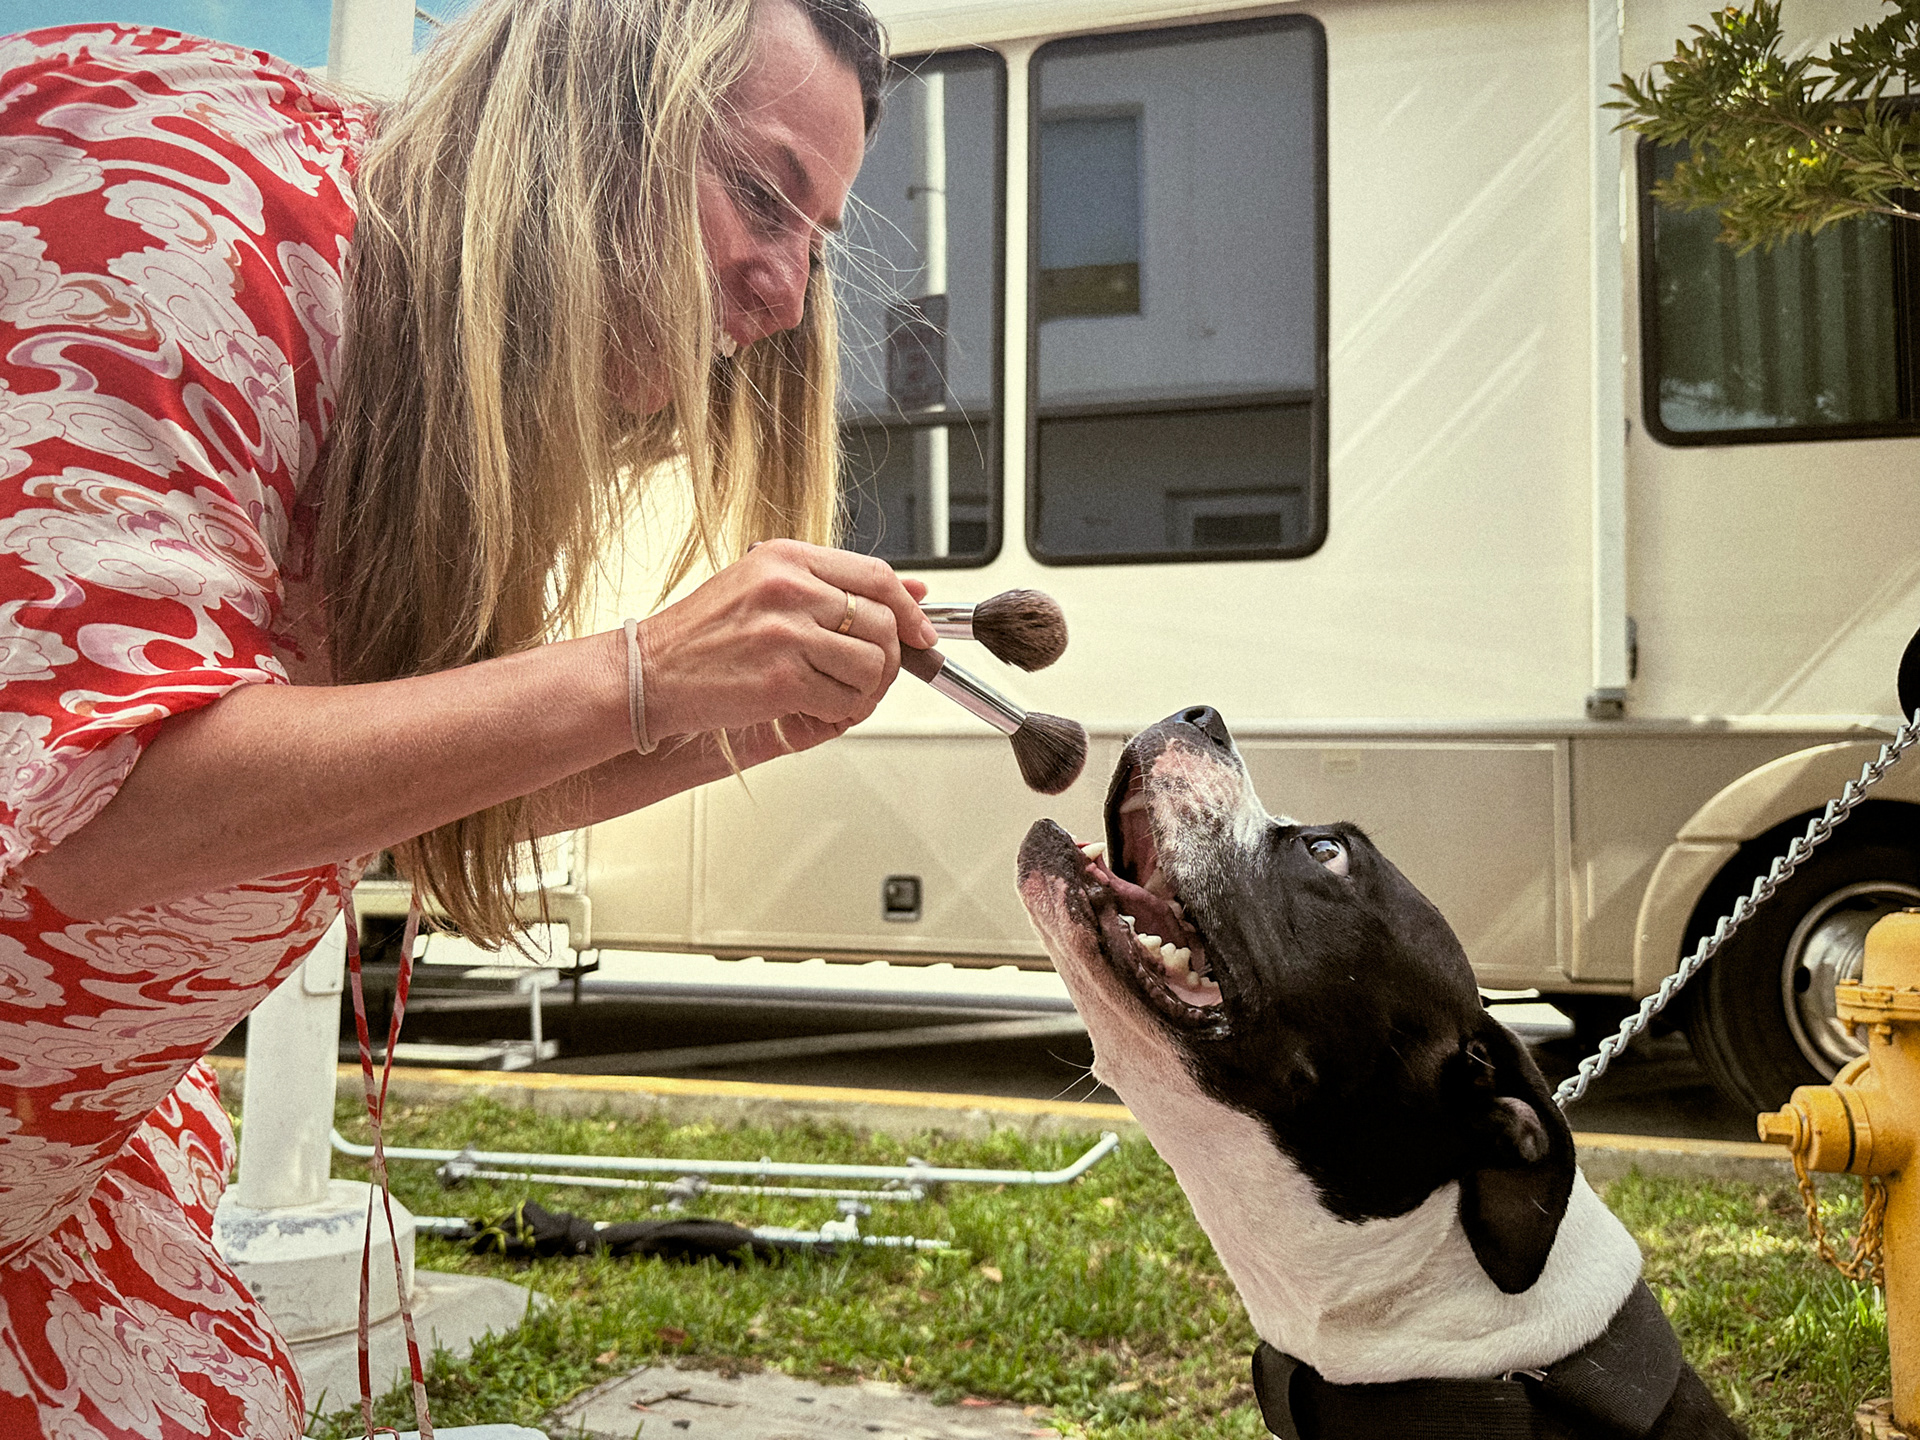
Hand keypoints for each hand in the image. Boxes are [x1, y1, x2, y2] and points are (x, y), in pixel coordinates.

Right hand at [636, 540, 935, 738]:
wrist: (650, 672)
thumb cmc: (702, 635)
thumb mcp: (764, 586)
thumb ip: (833, 586)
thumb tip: (911, 591)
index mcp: (787, 558)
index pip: (877, 575)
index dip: (909, 608)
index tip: (920, 631)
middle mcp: (789, 589)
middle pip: (883, 623)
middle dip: (889, 657)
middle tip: (870, 674)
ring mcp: (786, 634)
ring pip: (872, 665)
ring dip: (866, 690)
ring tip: (838, 693)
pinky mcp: (781, 680)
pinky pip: (845, 701)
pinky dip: (841, 713)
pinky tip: (816, 709)